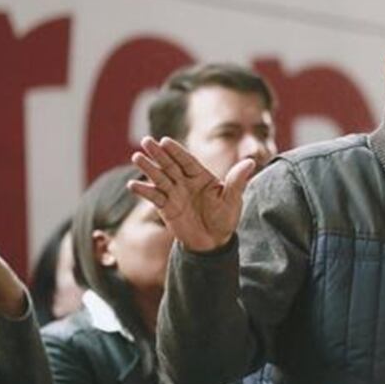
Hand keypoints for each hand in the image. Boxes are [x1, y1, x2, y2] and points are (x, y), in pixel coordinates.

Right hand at [129, 137, 255, 252]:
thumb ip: (237, 181)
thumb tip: (251, 161)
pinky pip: (154, 197)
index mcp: (201, 176)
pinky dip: (144, 191)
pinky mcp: (166, 208)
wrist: (213, 243)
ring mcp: (175, 194)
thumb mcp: (232, 200)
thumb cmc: (225, 219)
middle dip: (158, 154)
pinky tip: (133, 185)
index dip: (176, 151)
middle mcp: (186, 182)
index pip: (187, 160)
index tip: (165, 141)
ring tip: (136, 157)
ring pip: (159, 178)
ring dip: (148, 168)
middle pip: (170, 165)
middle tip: (145, 141)